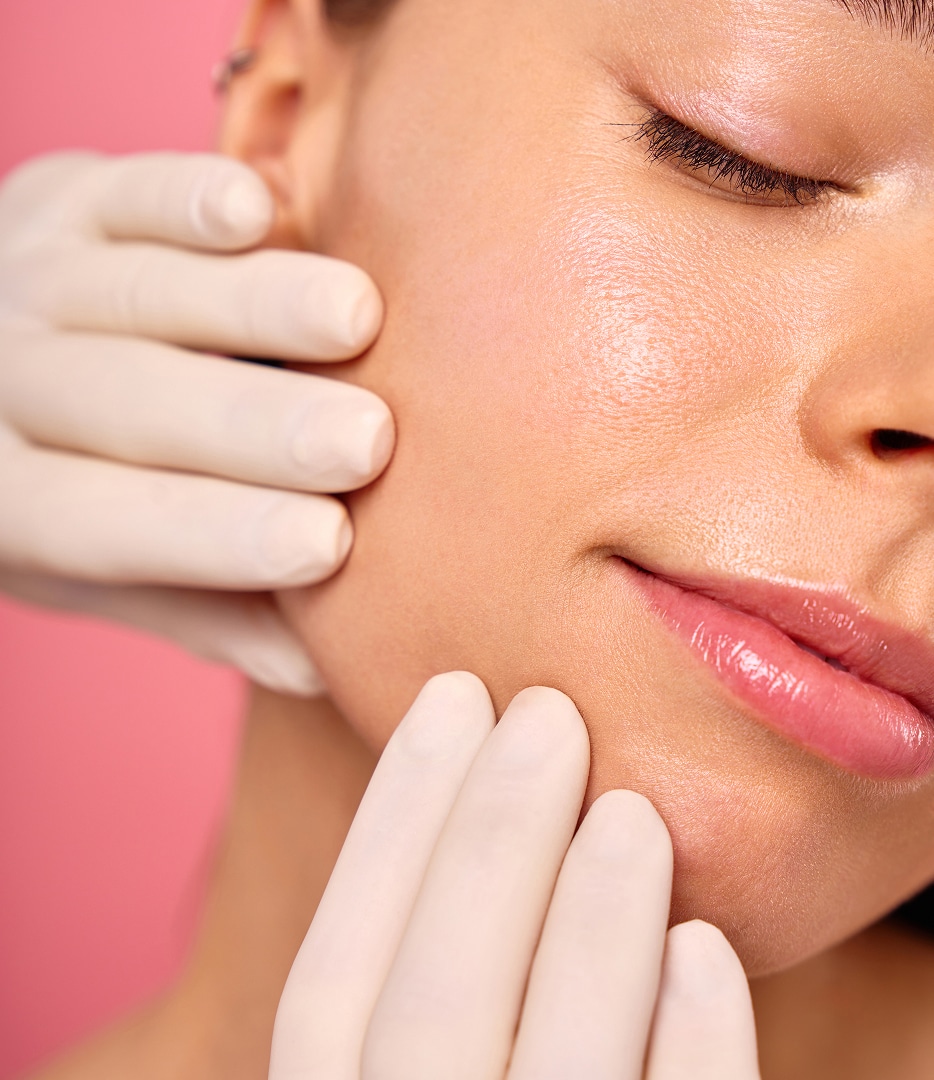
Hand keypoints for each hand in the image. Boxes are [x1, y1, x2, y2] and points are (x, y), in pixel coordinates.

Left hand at [0, 151, 393, 693]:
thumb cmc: (75, 482)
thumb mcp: (107, 570)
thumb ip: (211, 610)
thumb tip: (326, 665)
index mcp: (14, 500)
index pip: (114, 523)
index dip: (218, 537)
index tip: (329, 545)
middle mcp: (11, 386)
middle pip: (128, 405)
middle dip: (250, 424)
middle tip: (365, 441)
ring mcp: (33, 281)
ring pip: (140, 293)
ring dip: (251, 305)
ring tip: (356, 322)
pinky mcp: (64, 197)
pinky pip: (124, 191)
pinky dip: (189, 197)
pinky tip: (260, 212)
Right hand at [270, 673, 760, 1078]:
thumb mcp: (405, 1076)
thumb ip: (423, 989)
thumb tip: (469, 810)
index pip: (332, 981)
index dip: (388, 827)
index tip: (451, 700)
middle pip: (428, 1015)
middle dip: (486, 844)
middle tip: (546, 715)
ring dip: (587, 933)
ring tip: (628, 809)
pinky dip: (687, 1062)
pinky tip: (704, 949)